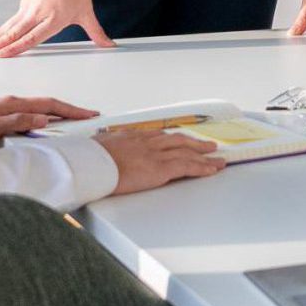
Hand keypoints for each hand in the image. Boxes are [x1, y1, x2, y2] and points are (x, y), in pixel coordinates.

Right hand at [0, 0, 112, 58]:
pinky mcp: (23, 4)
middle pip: (12, 33)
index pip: (31, 37)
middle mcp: (37, 14)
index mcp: (53, 19)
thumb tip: (109, 45)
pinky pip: (9, 21)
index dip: (14, 47)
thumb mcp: (86, 12)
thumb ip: (96, 32)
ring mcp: (27, 8)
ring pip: (7, 27)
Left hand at [0, 95, 97, 143]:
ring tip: (75, 121)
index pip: (49, 105)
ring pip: (41, 111)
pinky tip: (48, 127)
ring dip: (59, 115)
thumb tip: (43, 120)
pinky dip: (45, 120)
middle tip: (89, 116)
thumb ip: (17, 122)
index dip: (70, 110)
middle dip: (70, 111)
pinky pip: (31, 117)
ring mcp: (8, 110)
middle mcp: (12, 104)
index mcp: (12, 104)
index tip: (88, 114)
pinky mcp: (4, 119)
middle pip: (49, 105)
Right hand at [97, 127, 226, 194]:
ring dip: (205, 155)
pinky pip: (187, 167)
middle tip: (208, 146)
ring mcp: (155, 154)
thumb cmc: (88, 159)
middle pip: (178, 140)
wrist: (89, 165)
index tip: (182, 139)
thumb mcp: (97, 147)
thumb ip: (106, 148)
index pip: (159, 136)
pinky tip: (211, 169)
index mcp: (133, 136)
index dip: (174, 138)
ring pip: (187, 152)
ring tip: (217, 159)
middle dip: (195, 143)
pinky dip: (202, 167)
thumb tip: (100, 150)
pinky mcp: (160, 169)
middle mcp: (148, 142)